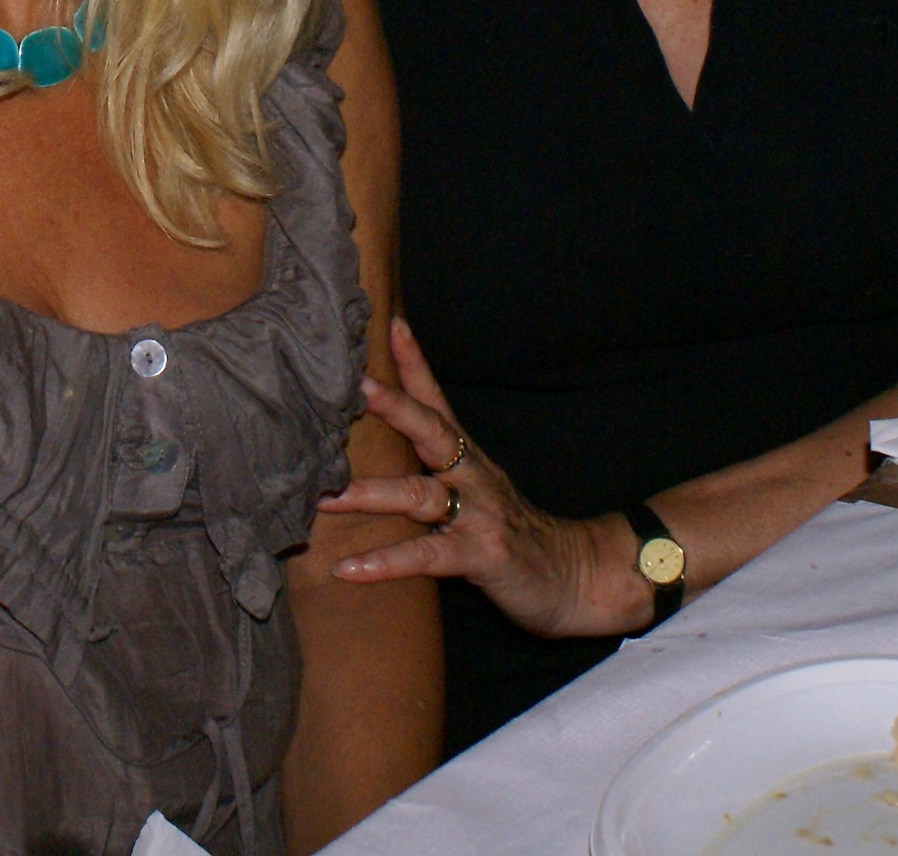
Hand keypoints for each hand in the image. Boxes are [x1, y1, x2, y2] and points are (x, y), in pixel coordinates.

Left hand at [316, 317, 652, 638]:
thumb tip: (368, 453)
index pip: (437, 401)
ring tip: (326, 497)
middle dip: (395, 406)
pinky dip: (386, 562)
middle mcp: (471, 476)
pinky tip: (348, 568)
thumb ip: (430, 469)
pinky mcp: (479, 555)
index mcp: (466, 457)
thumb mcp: (472, 490)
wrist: (571, 574)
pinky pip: (427, 556)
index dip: (416, 364)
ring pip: (420, 495)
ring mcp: (478, 514)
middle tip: (356, 386)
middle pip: (432, 431)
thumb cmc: (507, 530)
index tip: (392, 324)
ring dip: (371, 494)